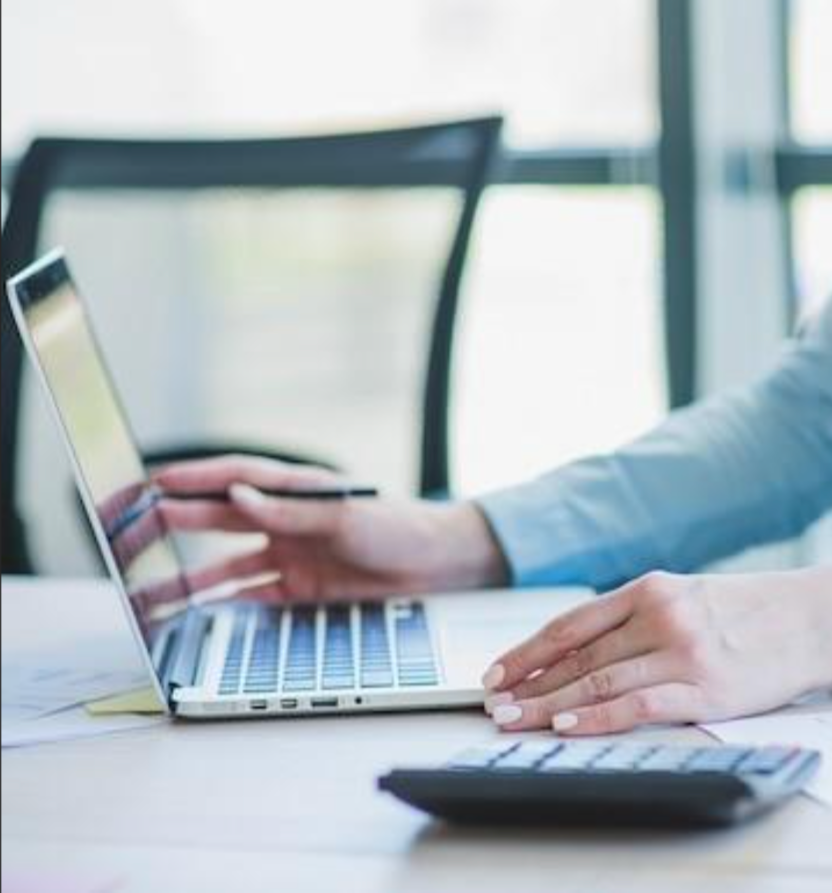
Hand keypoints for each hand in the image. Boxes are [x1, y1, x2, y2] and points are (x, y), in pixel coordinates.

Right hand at [153, 456, 508, 602]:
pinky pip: (251, 597)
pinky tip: (191, 615)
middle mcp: (284, 521)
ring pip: (224, 566)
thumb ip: (290, 510)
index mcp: (295, 490)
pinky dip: (222, 606)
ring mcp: (289, 556)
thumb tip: (237, 497)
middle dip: (172, 526)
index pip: (232, 479)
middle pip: (216, 522)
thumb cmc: (398, 526)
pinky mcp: (299, 589)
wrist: (437, 564)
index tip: (151, 483)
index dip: (191, 480)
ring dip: (188, 578)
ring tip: (145, 591)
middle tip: (130, 535)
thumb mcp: (345, 515)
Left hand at [481, 565, 831, 735]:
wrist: (816, 618)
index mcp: (652, 588)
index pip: (573, 622)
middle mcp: (661, 614)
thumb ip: (641, 617)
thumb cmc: (752, 611)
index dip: (528, 650)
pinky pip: (637, 703)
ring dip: (550, 703)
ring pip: (599, 679)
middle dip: (529, 682)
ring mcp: (683, 650)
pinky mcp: (705, 686)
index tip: (496, 672)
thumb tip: (582, 651)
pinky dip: (597, 715)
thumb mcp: (691, 597)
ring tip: (517, 720)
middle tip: (494, 705)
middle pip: (578, 654)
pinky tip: (569, 724)